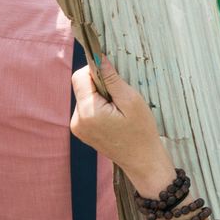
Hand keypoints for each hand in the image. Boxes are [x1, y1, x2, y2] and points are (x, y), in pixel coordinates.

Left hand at [70, 57, 174, 190]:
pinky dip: (98, 107)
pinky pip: (86, 108)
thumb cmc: (141, 131)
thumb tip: (99, 58)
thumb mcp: (131, 100)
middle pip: (81, 86)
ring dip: (100, 96)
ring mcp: (78, 128)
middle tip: (120, 98)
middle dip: (99, 85)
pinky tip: (113, 118)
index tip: (113, 76)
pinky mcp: (81, 132)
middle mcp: (77, 120)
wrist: (143, 161)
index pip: (79, 77)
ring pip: (84, 96)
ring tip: (118, 110)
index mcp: (88, 112)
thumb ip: (112, 78)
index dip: (95, 70)